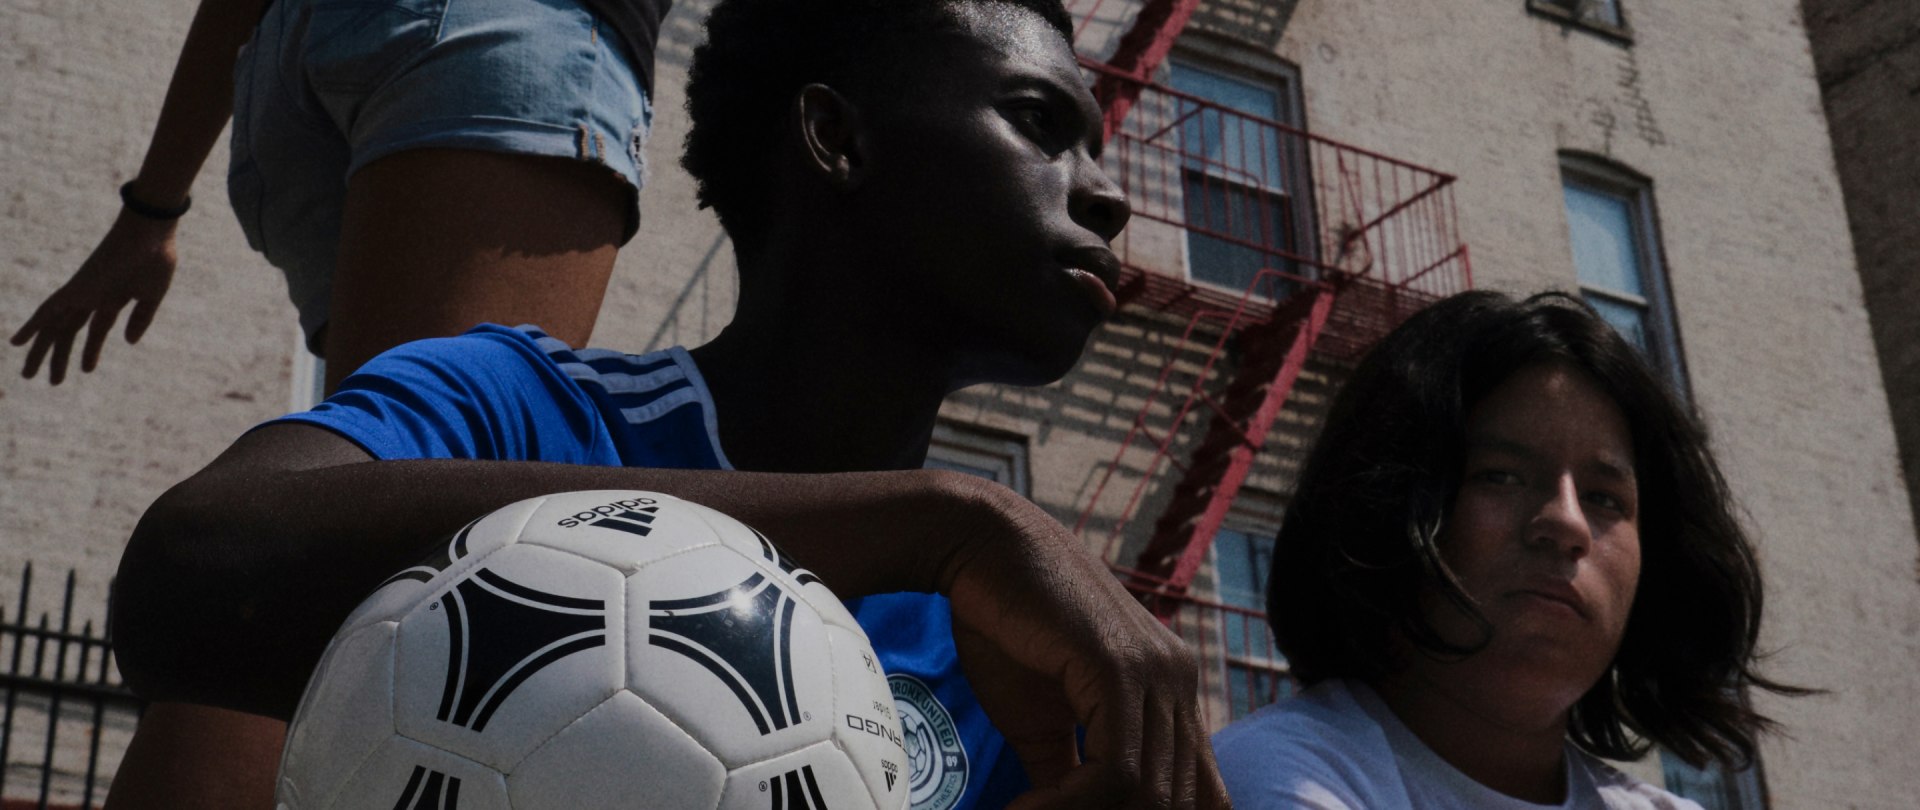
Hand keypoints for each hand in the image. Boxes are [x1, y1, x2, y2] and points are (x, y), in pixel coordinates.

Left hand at [11, 210, 178, 382]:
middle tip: (51, 382)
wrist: (149, 235)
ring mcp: (81, 293)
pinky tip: (17, 342)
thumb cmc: (157, 259)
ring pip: (54, 327)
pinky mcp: (76, 289)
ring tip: (29, 375)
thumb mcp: (152, 295)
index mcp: (112, 299)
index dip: (90, 351)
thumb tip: (129, 342)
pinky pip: (47, 310)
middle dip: (58, 357)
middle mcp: (92, 298)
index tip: (86, 370)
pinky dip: (31, 326)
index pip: (95, 330)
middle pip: (68, 332)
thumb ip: (141, 319)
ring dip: (41, 352)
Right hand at [942, 487, 1229, 808]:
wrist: (979, 545)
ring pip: (1151, 794)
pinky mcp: (1121, 668)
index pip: (1198, 790)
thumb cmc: (1005, 624)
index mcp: (1171, 690)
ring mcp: (1157, 672)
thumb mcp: (1042, 720)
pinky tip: (1021, 809)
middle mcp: (1179, 680)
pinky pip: (1116, 770)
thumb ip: (1068, 771)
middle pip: (1180, 800)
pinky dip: (1067, 805)